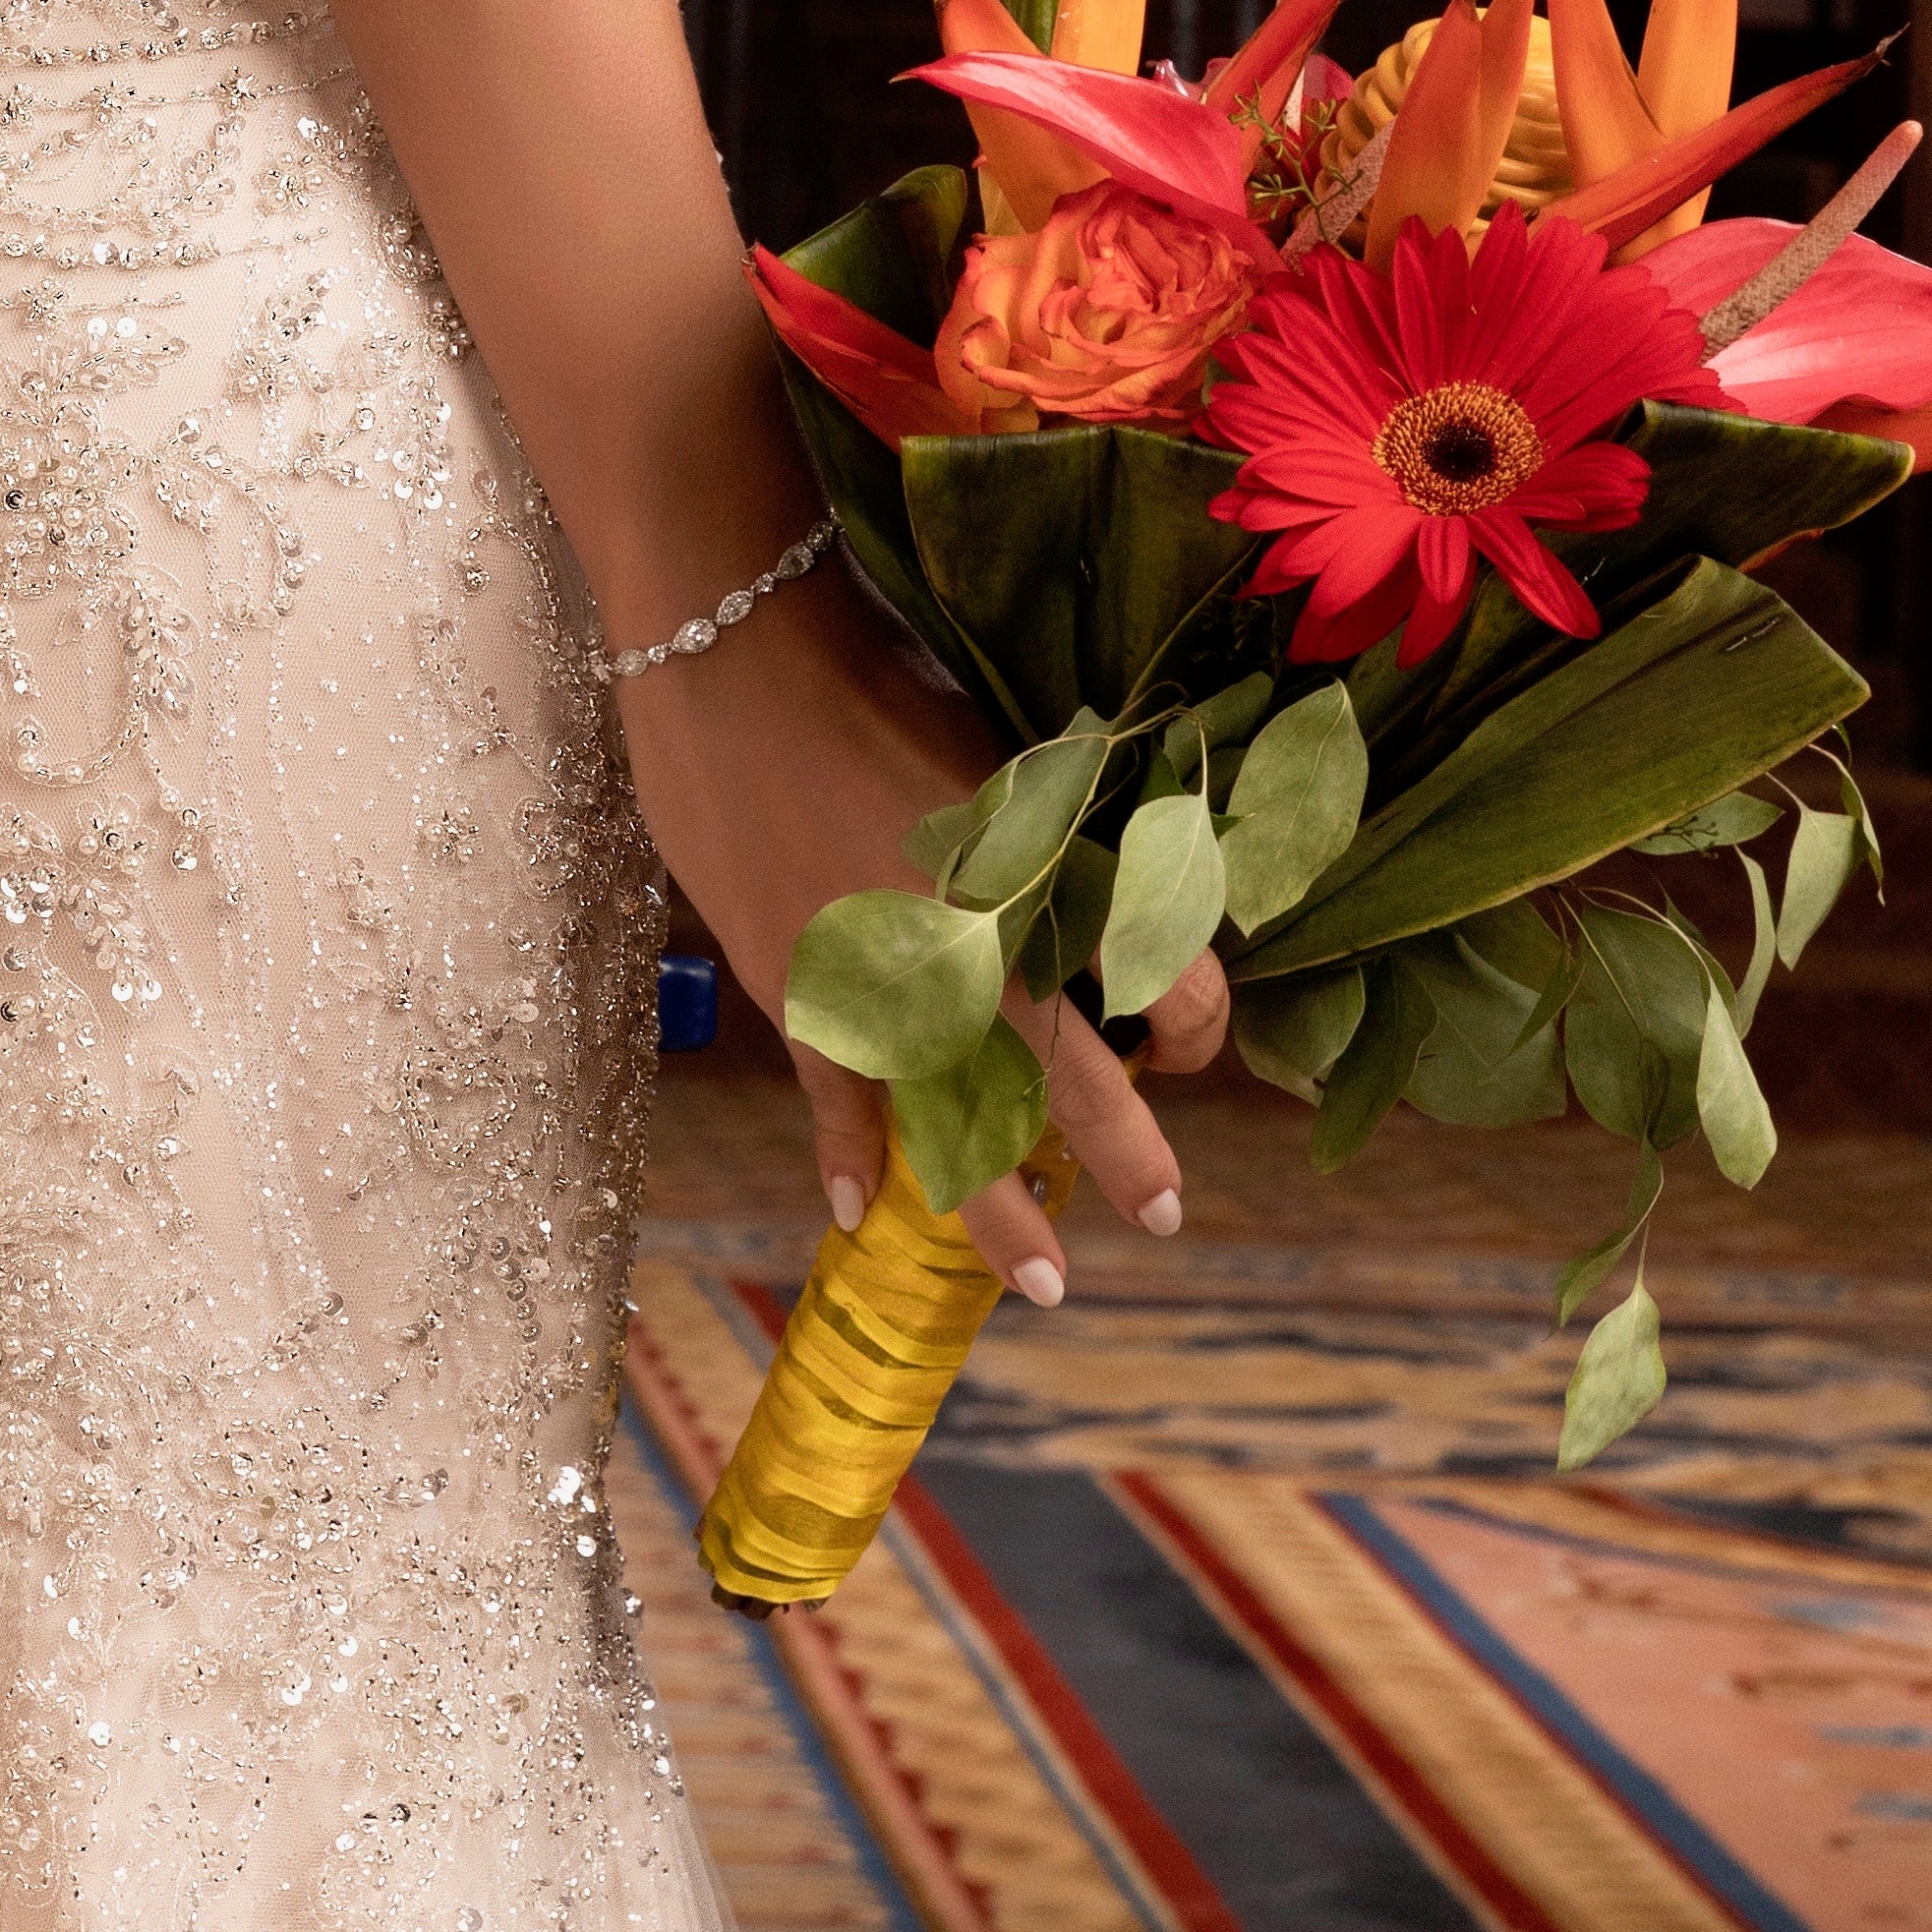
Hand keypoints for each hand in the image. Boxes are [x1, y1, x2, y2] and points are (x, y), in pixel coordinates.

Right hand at [618, 559, 1228, 1304]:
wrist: (734, 654)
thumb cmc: (874, 676)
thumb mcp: (997, 751)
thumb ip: (1052, 833)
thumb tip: (1099, 895)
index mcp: (1040, 873)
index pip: (1158, 972)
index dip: (1194, 1017)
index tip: (1198, 1042)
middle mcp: (971, 943)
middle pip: (1068, 1078)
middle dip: (1125, 1153)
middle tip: (1168, 1213)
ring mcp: (878, 980)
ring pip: (954, 1122)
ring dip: (996, 1206)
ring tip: (1037, 1277)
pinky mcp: (794, 985)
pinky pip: (833, 1097)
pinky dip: (846, 1157)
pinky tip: (859, 1214)